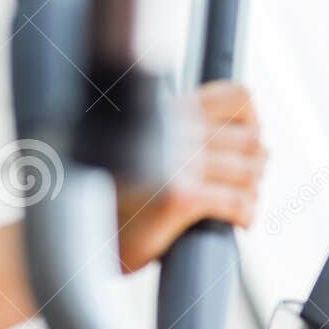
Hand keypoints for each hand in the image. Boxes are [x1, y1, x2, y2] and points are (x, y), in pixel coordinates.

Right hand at [114, 81, 267, 272]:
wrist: (72, 231)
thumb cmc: (102, 197)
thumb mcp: (133, 150)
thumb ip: (167, 138)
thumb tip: (213, 143)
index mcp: (164, 113)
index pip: (236, 96)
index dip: (252, 121)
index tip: (245, 146)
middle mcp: (173, 131)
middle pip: (251, 137)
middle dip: (256, 164)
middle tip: (247, 184)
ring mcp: (177, 163)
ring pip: (249, 170)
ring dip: (253, 191)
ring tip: (242, 206)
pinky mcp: (179, 198)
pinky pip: (237, 202)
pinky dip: (246, 214)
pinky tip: (238, 224)